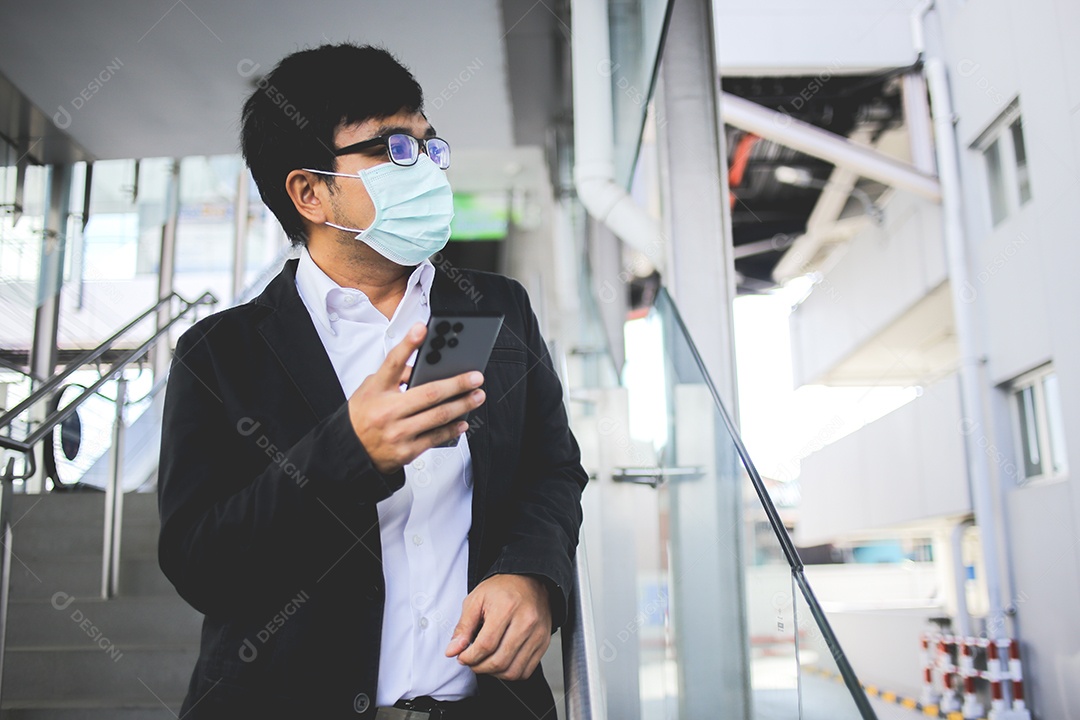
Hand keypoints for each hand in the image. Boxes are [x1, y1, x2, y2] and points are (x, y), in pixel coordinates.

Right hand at [347, 322, 485, 473]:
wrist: (350, 451)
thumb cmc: (362, 417)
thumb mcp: (369, 389)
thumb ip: (394, 376)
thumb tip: (422, 368)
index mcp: (377, 390)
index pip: (393, 362)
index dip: (409, 344)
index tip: (423, 329)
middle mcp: (387, 410)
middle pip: (428, 393)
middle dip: (457, 384)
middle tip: (475, 377)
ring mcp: (398, 432)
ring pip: (437, 416)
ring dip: (462, 405)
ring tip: (477, 396)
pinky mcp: (406, 451)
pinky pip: (435, 437)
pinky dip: (452, 429)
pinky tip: (462, 421)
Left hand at [445, 574, 551, 680]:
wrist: (530, 580)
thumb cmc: (502, 588)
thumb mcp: (476, 600)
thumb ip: (463, 627)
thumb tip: (453, 650)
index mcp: (507, 608)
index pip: (485, 645)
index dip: (469, 657)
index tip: (462, 656)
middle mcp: (526, 622)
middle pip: (499, 661)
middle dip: (479, 667)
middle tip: (472, 661)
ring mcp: (537, 634)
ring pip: (513, 671)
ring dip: (494, 673)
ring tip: (485, 662)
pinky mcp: (543, 643)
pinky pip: (526, 670)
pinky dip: (510, 673)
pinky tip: (501, 663)